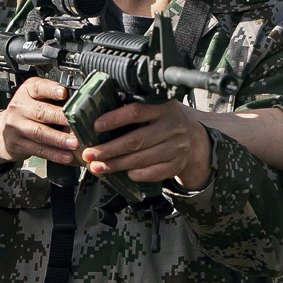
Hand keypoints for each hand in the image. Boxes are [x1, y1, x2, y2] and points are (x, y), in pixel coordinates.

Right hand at [0, 77, 77, 172]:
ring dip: (59, 139)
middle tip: (77, 123)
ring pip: (39, 133)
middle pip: (41, 112)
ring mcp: (16, 127)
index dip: (51, 90)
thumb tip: (79, 101)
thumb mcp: (35, 97)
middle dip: (60, 118)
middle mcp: (19, 107)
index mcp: (27, 92)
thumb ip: (52, 96)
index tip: (64, 93)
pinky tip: (66, 156)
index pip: (38, 87)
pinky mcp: (18, 144)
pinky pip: (38, 149)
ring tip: (74, 143)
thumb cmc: (27, 111)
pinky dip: (54, 154)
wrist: (0, 131)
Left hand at [81, 99, 212, 190]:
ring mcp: (177, 147)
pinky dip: (136, 174)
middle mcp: (173, 126)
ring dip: (116, 165)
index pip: (136, 112)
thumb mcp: (154, 107)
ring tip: (97, 167)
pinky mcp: (177, 164)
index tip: (96, 126)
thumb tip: (95, 117)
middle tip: (89, 154)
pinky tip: (123, 173)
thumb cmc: (163, 120)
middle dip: (109, 149)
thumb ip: (131, 110)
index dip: (115, 119)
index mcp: (163, 107)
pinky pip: (153, 173)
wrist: (193, 137)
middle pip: (136, 140)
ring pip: (142, 159)